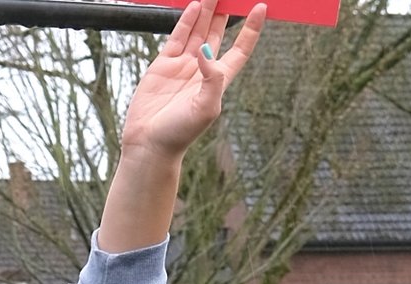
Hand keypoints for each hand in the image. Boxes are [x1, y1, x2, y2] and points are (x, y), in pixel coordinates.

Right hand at [120, 0, 266, 162]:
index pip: (240, 48)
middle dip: (226, 13)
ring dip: (206, 12)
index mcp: (219, 80)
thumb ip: (212, 80)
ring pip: (198, 31)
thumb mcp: (205, 108)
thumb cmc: (180, 133)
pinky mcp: (163, 65)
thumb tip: (206, 52)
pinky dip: (186, 21)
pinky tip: (194, 6)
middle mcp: (203, 69)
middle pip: (219, 33)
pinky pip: (177, 37)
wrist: (150, 143)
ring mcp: (183, 65)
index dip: (251, 29)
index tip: (261, 8)